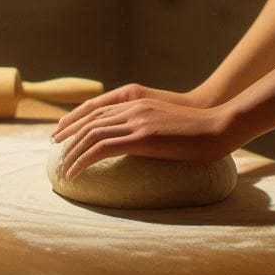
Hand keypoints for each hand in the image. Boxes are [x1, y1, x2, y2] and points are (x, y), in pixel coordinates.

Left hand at [50, 84, 238, 179]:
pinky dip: (84, 161)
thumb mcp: (166, 122)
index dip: (75, 120)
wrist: (219, 126)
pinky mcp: (143, 138)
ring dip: (72, 152)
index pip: (96, 108)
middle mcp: (133, 107)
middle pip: (89, 120)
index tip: (62, 133)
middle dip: (68, 135)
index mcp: (137, 101)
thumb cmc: (198, 130)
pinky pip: (103, 148)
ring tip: (62, 169)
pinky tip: (76, 174)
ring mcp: (137, 121)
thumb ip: (146, 125)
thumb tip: (135, 141)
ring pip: (92, 134)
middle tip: (55, 151)